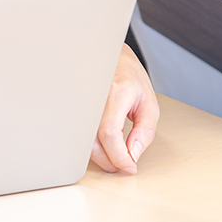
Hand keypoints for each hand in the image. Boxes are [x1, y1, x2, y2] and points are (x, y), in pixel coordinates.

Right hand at [91, 44, 159, 173]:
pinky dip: (91, 145)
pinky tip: (102, 145)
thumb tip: (133, 155)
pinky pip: (78, 134)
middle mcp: (93, 97)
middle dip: (109, 160)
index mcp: (115, 93)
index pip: (110, 134)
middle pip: (92, 142)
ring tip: (115, 155)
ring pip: (82, 141)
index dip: (119, 156)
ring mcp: (80, 102)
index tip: (129, 166)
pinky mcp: (73, 108)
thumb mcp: (148, 103)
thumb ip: (144, 132)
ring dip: (99, 156)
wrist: (109, 56)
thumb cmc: (129, 75)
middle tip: (123, 164)